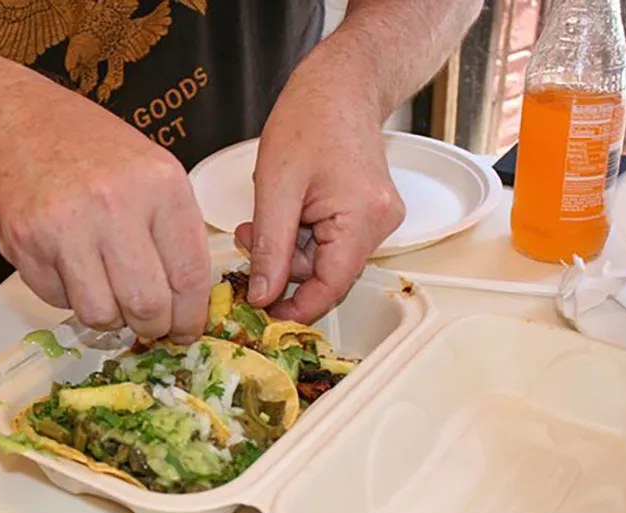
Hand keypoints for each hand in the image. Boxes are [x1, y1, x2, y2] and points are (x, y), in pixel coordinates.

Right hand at [0, 83, 210, 341]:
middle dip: (152, 327)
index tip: (186, 330)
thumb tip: (191, 302)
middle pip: (147, 305)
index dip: (191, 315)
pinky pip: (59, 301)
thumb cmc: (94, 152)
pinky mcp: (26, 243)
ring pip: (101, 314)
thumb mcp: (154, 172)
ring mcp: (66, 225)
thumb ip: (177, 230)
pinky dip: (70, 298)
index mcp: (160, 185)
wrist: (18, 123)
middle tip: (149, 325)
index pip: (189, 274)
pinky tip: (71, 267)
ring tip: (109, 294)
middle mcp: (115, 204)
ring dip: (110, 318)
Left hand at [235, 50, 404, 323]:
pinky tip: (286, 208)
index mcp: (362, 219)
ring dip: (288, 245)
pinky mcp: (369, 211)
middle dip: (282, 262)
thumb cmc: (309, 121)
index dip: (296, 308)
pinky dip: (302, 232)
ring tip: (259, 216)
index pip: (331, 287)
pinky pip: (331, 239)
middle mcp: (380, 224)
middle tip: (245, 236)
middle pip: (325, 272)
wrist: (339, 85)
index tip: (263, 314)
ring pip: (325, 256)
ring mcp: (378, 218)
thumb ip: (269, 248)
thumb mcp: (275, 188)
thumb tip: (264, 296)